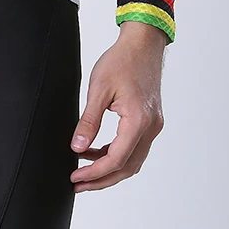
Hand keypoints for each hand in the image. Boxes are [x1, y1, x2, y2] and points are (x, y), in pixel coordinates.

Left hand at [71, 21, 166, 191]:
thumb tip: (77, 148)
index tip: (75, 177)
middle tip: (77, 184)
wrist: (143, 44)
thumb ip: (88, 122)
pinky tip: (94, 151)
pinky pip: (134, 147)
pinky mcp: (150, 122)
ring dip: (109, 169)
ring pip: (133, 160)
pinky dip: (116, 154)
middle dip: (101, 180)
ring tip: (83, 171)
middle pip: (127, 167)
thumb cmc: (121, 61)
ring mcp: (153, 125)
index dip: (94, 173)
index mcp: (138, 120)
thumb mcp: (98, 90)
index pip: (116, 159)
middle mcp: (151, 127)